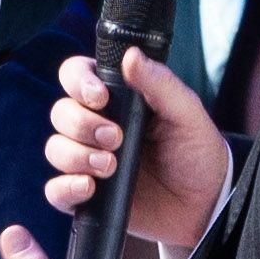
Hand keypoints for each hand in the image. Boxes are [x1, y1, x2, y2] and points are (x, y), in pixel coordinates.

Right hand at [45, 35, 230, 257]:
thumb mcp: (186, 113)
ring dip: (77, 156)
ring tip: (110, 166)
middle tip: (115, 138)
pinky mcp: (86, 195)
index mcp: (117, 99)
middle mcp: (96, 126)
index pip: (76, 76)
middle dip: (82, 124)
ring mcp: (88, 160)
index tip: (100, 97)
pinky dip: (65, 187)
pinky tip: (89, 187)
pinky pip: (56, 190)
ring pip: (55, 149)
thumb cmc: (196, 152)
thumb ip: (160, 83)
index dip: (78, 82)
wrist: (204, 203)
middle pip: (61, 113)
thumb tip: (131, 55)